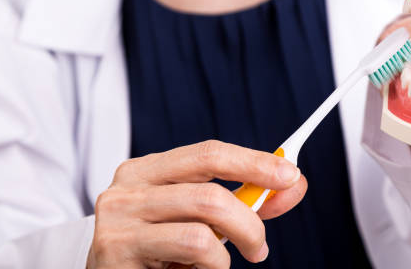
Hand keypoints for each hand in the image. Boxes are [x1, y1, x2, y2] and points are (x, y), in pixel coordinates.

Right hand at [86, 140, 306, 268]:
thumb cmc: (159, 249)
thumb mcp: (199, 219)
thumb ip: (243, 200)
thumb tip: (294, 184)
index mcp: (147, 170)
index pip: (208, 153)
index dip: (254, 162)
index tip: (291, 175)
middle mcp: (128, 188)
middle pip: (210, 191)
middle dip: (251, 220)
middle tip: (260, 246)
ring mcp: (118, 219)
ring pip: (204, 224)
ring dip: (233, 247)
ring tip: (226, 263)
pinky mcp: (116, 251)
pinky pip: (193, 249)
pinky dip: (214, 265)